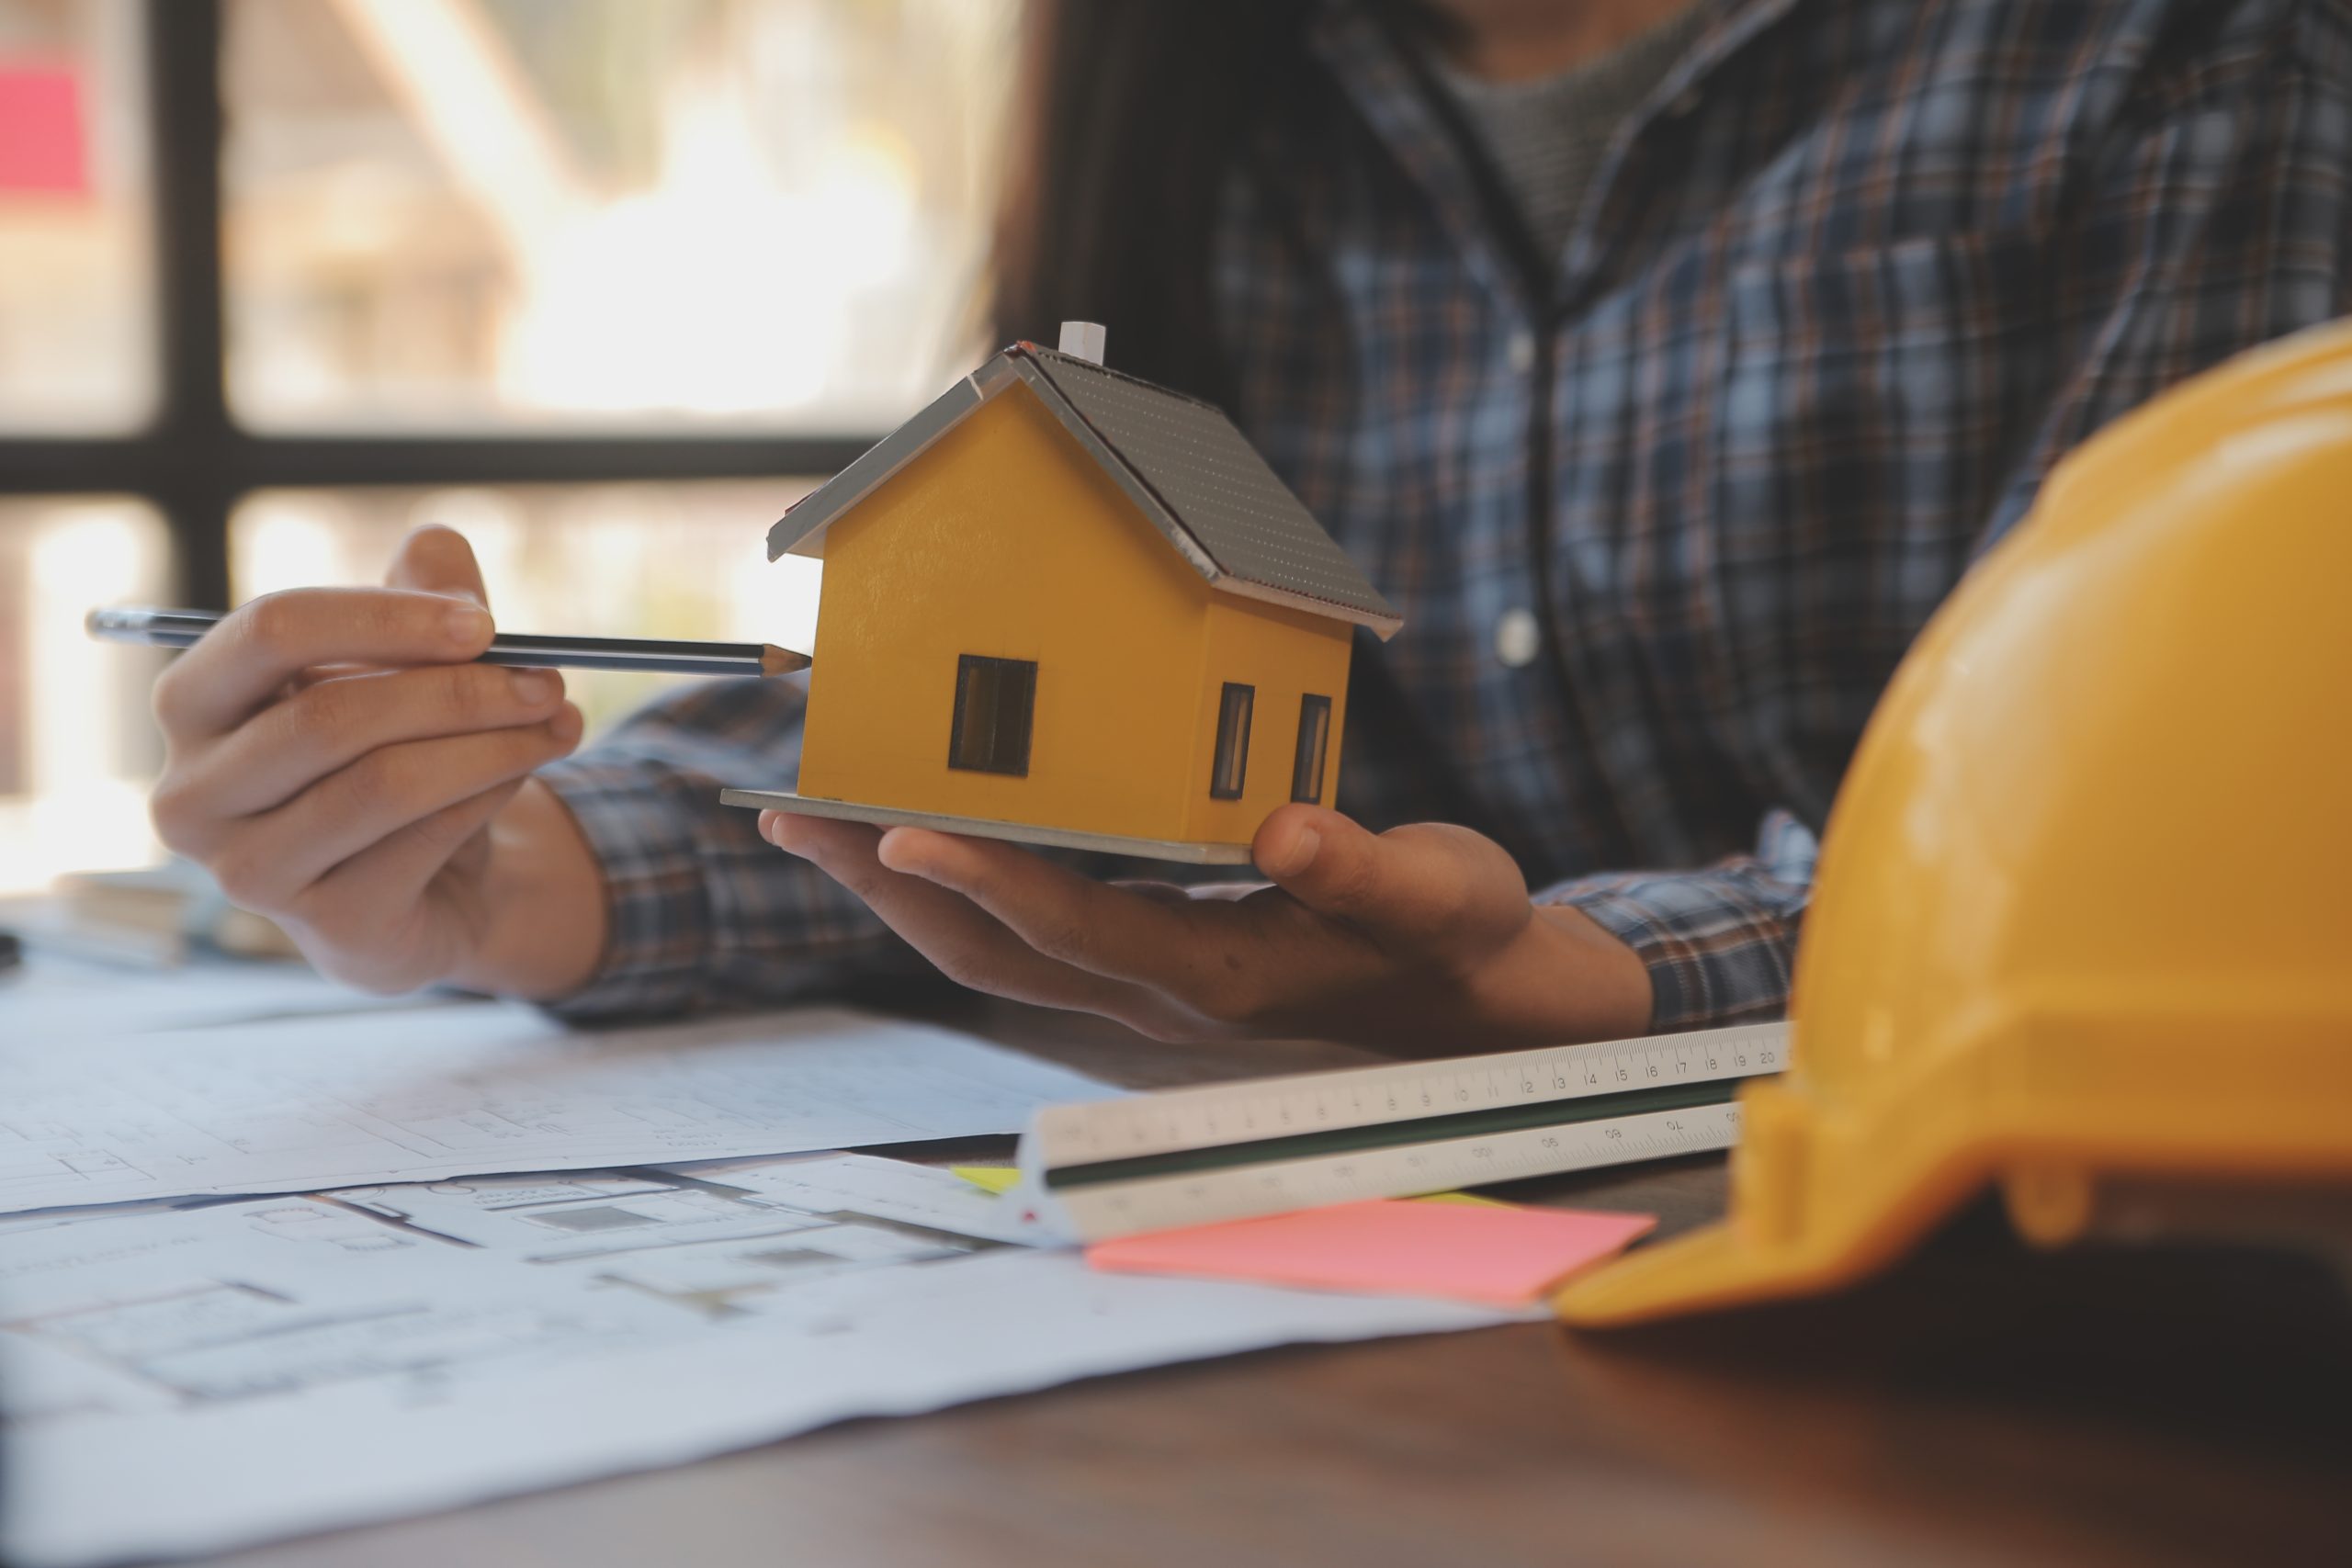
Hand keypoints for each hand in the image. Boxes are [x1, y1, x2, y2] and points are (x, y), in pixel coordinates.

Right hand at [149, 526, 605, 996]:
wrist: (424, 888)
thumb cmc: (392, 756)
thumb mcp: (409, 669)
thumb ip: (420, 600)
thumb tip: (438, 543)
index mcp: (196, 703)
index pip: (271, 631)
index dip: (386, 617)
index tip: (482, 622)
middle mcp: (196, 792)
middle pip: (333, 715)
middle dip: (458, 691)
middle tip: (545, 679)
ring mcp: (251, 870)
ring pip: (386, 783)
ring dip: (492, 744)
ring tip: (559, 720)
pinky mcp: (327, 925)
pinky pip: (424, 839)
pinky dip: (490, 793)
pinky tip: (525, 771)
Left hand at [757, 803, 1653, 1046]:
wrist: (1483, 1009)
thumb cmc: (1462, 939)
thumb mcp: (1441, 892)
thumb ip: (1363, 868)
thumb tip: (1286, 829)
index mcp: (1221, 975)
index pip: (1078, 928)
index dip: (987, 879)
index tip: (896, 830)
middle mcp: (1160, 991)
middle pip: (988, 952)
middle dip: (884, 887)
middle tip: (791, 813)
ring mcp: (1144, 985)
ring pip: (989, 952)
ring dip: (897, 891)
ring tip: (814, 822)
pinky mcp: (1147, 961)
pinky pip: (1023, 930)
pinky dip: (956, 884)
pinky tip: (922, 836)